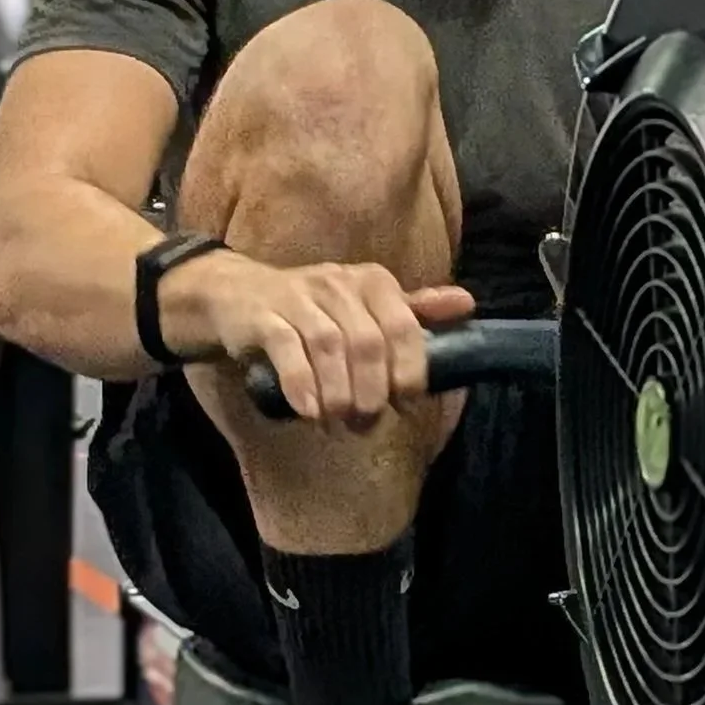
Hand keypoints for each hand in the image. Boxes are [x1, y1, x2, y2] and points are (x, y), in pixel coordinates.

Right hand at [203, 253, 474, 429]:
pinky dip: (301, 383)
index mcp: (371, 281)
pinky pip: (287, 349)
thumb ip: (413, 310)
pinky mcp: (263, 316)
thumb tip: (467, 304)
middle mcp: (337, 283)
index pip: (404, 326)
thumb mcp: (364, 305)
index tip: (404, 403)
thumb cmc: (312, 310)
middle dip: (371, 391)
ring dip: (338, 393)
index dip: (409, 370)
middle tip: (365, 422)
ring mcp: (298, 297)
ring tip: (337, 421)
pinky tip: (309, 411)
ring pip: (329, 347)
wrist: (236, 295)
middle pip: (368, 343)